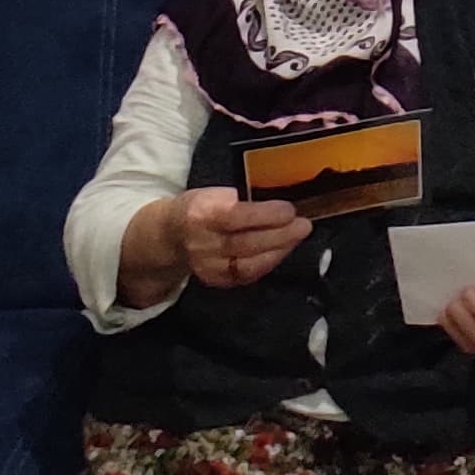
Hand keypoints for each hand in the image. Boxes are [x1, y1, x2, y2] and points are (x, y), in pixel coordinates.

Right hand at [171, 187, 310, 289]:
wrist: (170, 236)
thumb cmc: (200, 208)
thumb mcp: (212, 194)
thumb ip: (240, 199)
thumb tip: (279, 201)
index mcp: (199, 213)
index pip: (235, 217)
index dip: (265, 215)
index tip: (289, 210)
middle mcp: (202, 244)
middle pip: (245, 243)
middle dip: (280, 235)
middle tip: (304, 225)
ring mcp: (208, 267)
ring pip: (249, 264)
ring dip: (279, 250)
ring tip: (298, 236)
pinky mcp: (216, 281)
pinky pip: (248, 275)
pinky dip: (269, 262)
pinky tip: (283, 250)